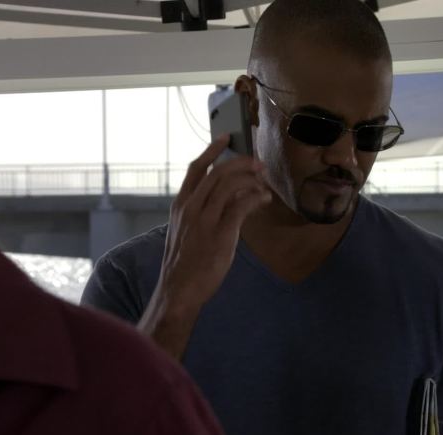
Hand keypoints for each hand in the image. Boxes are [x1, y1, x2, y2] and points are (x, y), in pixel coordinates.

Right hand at [138, 136, 271, 358]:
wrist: (179, 289)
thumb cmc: (184, 263)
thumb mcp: (185, 231)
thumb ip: (202, 212)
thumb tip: (229, 197)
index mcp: (180, 205)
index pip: (196, 168)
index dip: (212, 150)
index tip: (226, 138)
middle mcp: (191, 207)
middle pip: (218, 172)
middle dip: (241, 163)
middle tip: (258, 164)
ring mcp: (204, 220)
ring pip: (230, 184)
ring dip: (251, 179)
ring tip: (264, 184)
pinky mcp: (220, 234)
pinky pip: (241, 205)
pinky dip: (255, 198)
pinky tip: (263, 200)